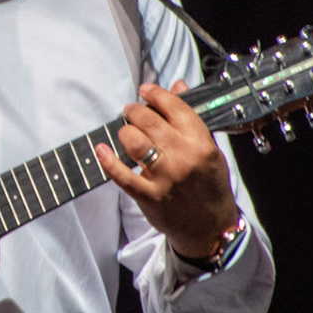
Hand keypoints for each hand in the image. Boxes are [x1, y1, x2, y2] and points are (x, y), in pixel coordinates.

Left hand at [94, 80, 241, 258]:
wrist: (211, 226)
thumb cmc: (210, 184)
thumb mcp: (210, 147)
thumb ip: (191, 117)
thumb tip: (177, 86)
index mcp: (200, 142)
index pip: (174, 106)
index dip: (155, 94)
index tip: (145, 91)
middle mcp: (182, 157)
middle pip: (147, 120)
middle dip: (134, 110)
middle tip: (131, 112)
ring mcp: (164, 178)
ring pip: (133, 142)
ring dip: (125, 132)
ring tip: (127, 133)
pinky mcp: (149, 196)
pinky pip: (121, 175)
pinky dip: (107, 160)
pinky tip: (101, 149)